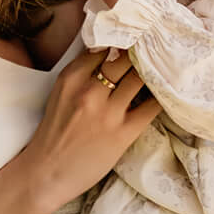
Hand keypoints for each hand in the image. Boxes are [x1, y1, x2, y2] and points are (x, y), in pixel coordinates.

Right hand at [23, 46, 159, 206]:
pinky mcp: (122, 133)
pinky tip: (168, 94)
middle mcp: (89, 90)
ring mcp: (107, 112)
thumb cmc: (54, 134)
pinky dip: (161, 98)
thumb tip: (109, 53)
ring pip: (139, 78)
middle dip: (140, 53)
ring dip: (152, 73)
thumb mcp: (60, 94)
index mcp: (71, 77)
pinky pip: (151, 107)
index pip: (104, 47)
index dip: (122, 42)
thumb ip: (81, 74)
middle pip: (124, 58)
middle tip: (154, 50)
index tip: (135, 39)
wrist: (46, 173)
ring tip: (164, 69)